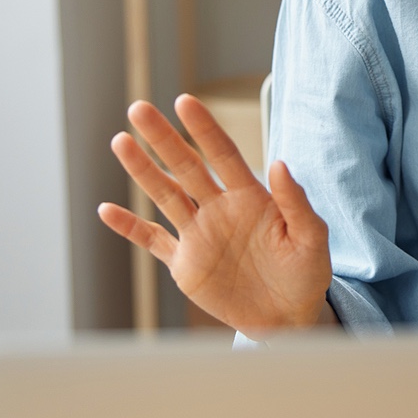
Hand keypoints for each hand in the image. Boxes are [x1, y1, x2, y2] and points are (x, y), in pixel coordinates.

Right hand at [98, 95, 333, 334]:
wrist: (289, 316)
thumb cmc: (306, 272)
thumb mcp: (311, 238)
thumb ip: (295, 202)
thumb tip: (280, 164)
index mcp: (250, 196)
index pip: (223, 154)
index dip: (204, 129)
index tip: (184, 102)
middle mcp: (220, 209)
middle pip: (186, 166)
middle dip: (163, 138)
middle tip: (139, 108)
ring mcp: (200, 234)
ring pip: (165, 195)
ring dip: (142, 171)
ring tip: (120, 141)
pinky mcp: (186, 265)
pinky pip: (153, 241)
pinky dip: (130, 227)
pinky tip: (107, 210)